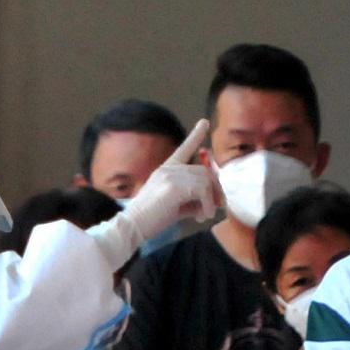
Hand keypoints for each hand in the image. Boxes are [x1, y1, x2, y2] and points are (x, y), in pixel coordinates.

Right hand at [86, 120, 222, 268]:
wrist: (132, 227)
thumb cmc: (151, 220)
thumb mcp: (175, 206)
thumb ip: (193, 200)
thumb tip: (213, 202)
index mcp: (166, 170)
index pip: (184, 149)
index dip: (195, 135)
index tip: (204, 122)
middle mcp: (168, 168)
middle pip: (203, 170)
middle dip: (215, 188)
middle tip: (217, 206)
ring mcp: (170, 175)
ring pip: (205, 180)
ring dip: (211, 199)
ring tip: (206, 214)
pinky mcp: (173, 186)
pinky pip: (202, 190)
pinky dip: (207, 205)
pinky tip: (202, 216)